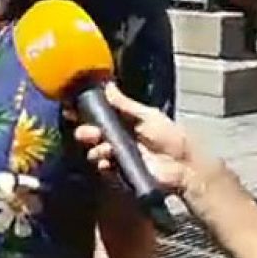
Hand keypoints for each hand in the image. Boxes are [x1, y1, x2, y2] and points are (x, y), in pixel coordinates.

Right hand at [73, 83, 221, 197]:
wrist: (182, 166)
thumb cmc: (170, 138)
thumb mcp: (148, 116)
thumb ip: (125, 104)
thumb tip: (107, 86)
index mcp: (127, 121)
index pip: (103, 115)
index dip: (89, 113)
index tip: (74, 110)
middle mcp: (121, 137)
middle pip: (96, 133)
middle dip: (87, 132)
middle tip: (86, 133)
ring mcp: (120, 155)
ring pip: (97, 150)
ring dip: (95, 149)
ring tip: (103, 149)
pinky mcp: (121, 171)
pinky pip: (105, 167)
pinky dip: (103, 164)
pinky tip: (108, 162)